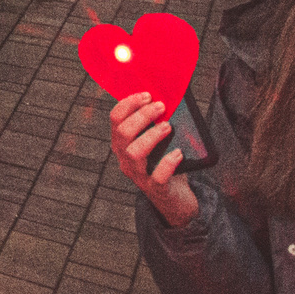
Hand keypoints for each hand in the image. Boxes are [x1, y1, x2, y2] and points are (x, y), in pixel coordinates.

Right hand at [106, 94, 198, 225]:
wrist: (174, 198)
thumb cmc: (164, 163)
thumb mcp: (156, 142)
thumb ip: (155, 123)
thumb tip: (168, 97)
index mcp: (122, 143)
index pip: (115, 118)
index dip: (128, 103)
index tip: (147, 95)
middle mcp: (124, 158)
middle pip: (123, 133)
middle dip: (141, 116)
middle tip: (161, 107)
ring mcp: (138, 175)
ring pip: (134, 152)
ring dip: (151, 135)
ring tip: (168, 127)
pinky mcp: (155, 189)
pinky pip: (158, 176)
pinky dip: (168, 162)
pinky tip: (179, 153)